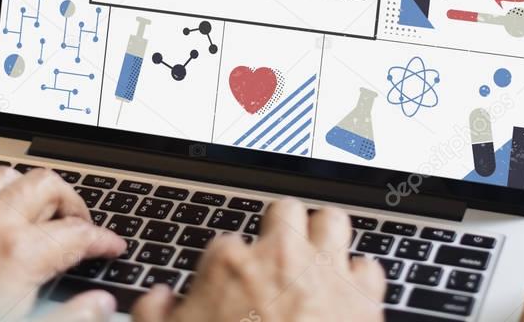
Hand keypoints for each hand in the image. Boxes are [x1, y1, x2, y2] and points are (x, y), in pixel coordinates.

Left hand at [0, 167, 125, 320]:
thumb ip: (67, 319)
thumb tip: (100, 306)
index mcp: (18, 254)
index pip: (78, 233)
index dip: (104, 240)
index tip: (112, 247)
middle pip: (49, 185)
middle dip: (73, 202)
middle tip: (80, 227)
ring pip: (11, 176)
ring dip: (32, 191)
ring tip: (40, 215)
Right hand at [134, 201, 385, 321]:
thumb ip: (154, 313)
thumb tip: (158, 299)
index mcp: (229, 264)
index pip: (226, 243)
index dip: (228, 267)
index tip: (231, 287)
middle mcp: (280, 257)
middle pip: (284, 212)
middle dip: (282, 228)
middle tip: (278, 254)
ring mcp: (325, 273)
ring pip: (332, 221)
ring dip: (325, 236)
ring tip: (318, 256)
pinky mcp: (363, 298)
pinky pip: (369, 267)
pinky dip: (360, 278)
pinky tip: (349, 293)